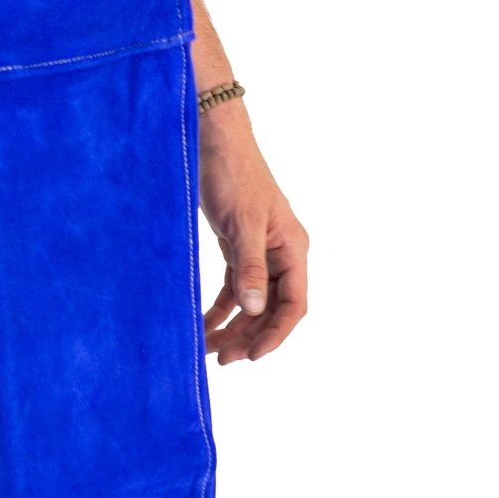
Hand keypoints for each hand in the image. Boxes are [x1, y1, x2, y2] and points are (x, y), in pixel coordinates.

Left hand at [197, 103, 308, 363]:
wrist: (212, 138)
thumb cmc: (232, 175)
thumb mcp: (241, 224)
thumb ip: (249, 268)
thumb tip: (254, 309)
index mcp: (292, 248)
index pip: (294, 305)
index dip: (276, 334)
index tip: (252, 356)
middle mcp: (281, 252)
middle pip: (271, 308)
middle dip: (249, 335)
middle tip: (221, 358)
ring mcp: (259, 250)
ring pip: (252, 300)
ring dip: (233, 325)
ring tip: (209, 348)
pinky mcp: (237, 244)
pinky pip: (233, 285)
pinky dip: (220, 306)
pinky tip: (204, 323)